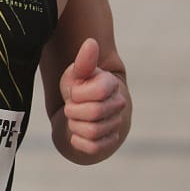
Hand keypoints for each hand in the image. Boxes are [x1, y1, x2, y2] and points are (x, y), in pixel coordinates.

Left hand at [57, 38, 128, 158]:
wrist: (82, 109)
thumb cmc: (79, 87)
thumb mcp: (76, 73)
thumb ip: (83, 61)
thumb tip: (91, 42)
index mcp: (111, 84)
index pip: (96, 93)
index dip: (77, 93)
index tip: (73, 91)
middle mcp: (119, 104)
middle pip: (93, 113)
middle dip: (73, 110)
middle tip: (70, 106)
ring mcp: (117, 124)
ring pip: (91, 131)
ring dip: (74, 125)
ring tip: (74, 118)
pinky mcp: (110, 142)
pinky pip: (92, 147)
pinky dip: (78, 141)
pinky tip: (77, 133)